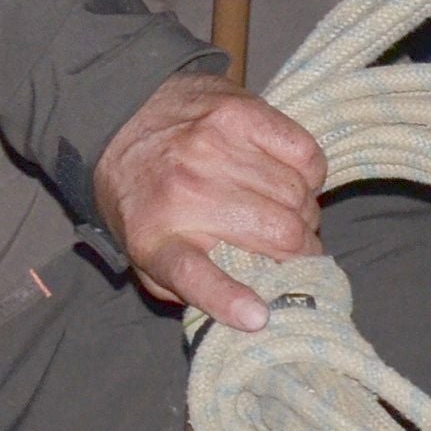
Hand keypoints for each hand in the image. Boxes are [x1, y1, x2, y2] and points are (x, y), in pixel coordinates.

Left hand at [91, 70, 325, 329]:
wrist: (120, 123)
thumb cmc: (144, 200)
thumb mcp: (145, 254)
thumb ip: (186, 288)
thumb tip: (246, 315)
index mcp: (156, 238)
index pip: (192, 274)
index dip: (229, 299)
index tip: (258, 316)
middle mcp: (184, 192)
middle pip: (277, 235)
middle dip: (301, 252)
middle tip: (296, 252)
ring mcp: (213, 148)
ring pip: (298, 197)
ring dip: (305, 214)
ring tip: (290, 214)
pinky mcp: (240, 114)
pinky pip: (306, 155)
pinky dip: (310, 174)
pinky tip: (291, 179)